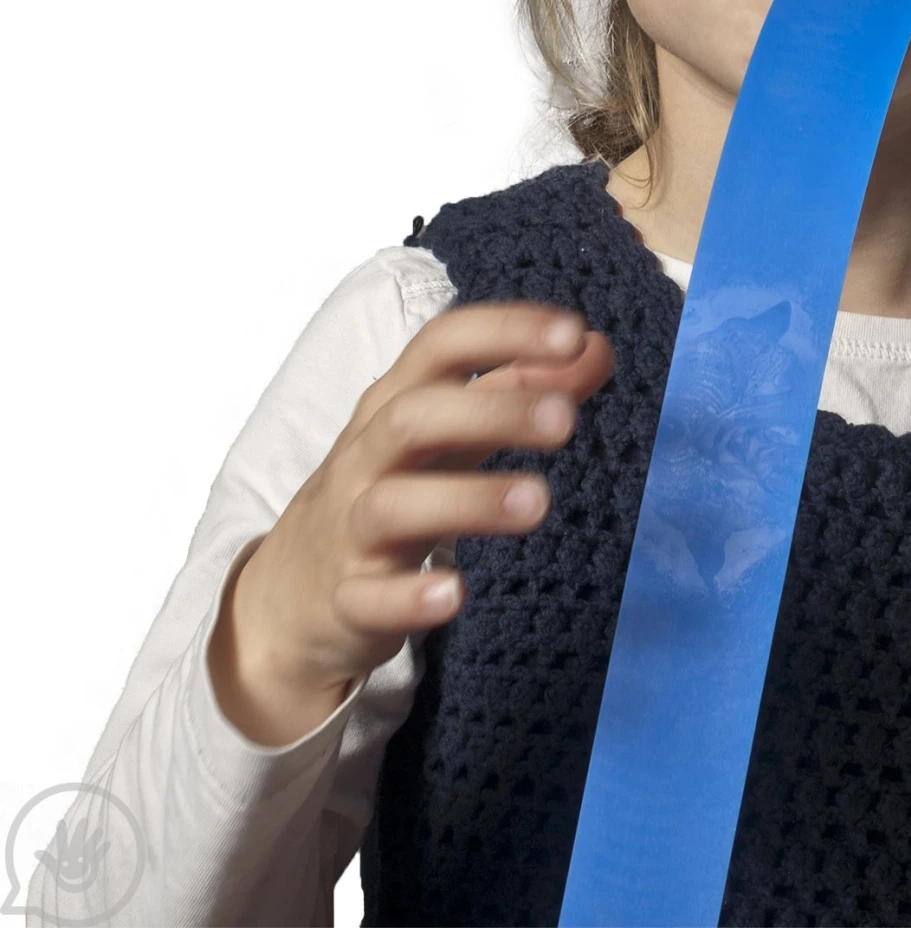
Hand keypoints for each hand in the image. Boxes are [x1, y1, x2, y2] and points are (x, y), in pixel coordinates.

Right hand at [232, 300, 613, 693]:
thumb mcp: (454, 428)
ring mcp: (352, 526)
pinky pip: (369, 598)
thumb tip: (596, 347)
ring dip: (468, 499)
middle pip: (417, 416)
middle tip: (567, 420)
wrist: (294, 586)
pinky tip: (455, 594)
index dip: (504, 331)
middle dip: (494, 412)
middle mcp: (369, 454)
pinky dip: (409, 596)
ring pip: (394, 504)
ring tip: (538, 502)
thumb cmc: (394, 482)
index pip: (442, 344)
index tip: (573, 333)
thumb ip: (523, 387)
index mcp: (397, 400)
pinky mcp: (347, 598)